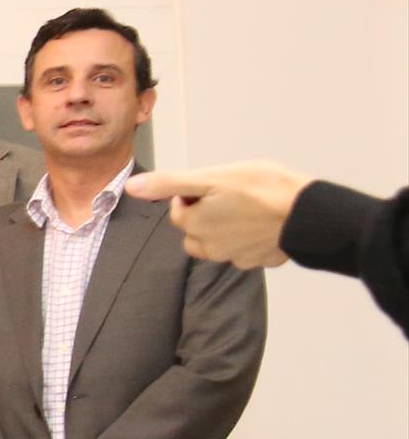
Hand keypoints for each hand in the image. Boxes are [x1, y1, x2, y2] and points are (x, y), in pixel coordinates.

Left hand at [125, 162, 307, 268]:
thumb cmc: (262, 188)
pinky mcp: (259, 261)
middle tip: (232, 196)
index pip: (179, 209)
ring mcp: (235, 257)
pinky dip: (250, 238)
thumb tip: (130, 187)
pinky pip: (245, 250)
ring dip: (225, 228)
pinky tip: (264, 224)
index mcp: (195, 225)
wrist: (308, 213)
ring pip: (218, 242)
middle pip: (195, 229)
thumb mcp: (211, 177)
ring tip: (247, 209)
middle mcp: (210, 247)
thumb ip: (169, 184)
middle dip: (207, 213)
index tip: (214, 185)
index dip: (193, 194)